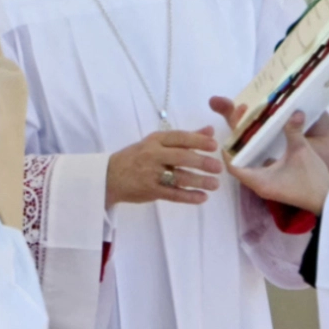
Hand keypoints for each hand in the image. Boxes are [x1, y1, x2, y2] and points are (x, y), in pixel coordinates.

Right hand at [106, 127, 223, 208]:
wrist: (110, 176)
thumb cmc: (137, 157)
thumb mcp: (156, 143)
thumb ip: (185, 138)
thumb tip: (210, 130)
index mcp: (155, 140)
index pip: (179, 137)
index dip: (198, 140)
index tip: (214, 145)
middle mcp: (152, 155)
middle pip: (181, 157)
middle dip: (201, 162)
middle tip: (218, 167)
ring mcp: (151, 174)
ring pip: (178, 177)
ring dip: (199, 181)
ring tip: (214, 184)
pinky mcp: (150, 191)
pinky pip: (173, 194)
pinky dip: (188, 196)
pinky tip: (202, 197)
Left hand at [223, 111, 328, 214]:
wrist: (327, 199)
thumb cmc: (313, 179)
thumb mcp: (302, 152)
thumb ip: (294, 131)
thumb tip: (294, 111)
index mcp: (259, 181)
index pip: (232, 166)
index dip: (228, 149)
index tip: (231, 130)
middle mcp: (257, 185)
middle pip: (238, 163)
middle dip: (237, 143)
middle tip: (241, 125)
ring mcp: (265, 185)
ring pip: (247, 165)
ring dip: (246, 149)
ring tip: (248, 129)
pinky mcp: (272, 184)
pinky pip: (256, 168)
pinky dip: (255, 154)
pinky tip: (261, 140)